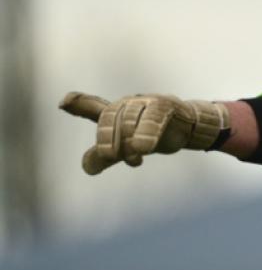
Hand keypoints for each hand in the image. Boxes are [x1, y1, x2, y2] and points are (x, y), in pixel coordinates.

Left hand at [59, 92, 229, 174]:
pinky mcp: (168, 105)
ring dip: (129, 139)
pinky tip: (143, 149)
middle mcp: (130, 102)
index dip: (79, 103)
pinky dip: (147, 132)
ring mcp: (148, 102)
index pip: (96, 108)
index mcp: (117, 111)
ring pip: (132, 117)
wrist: (189, 127)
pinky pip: (154, 116)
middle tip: (110, 157)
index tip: (64, 102)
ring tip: (134, 161)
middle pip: (111, 117)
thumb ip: (105, 155)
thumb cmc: (153, 134)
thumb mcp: (127, 146)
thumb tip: (88, 167)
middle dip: (107, 137)